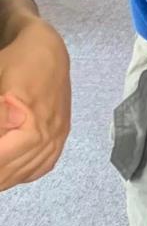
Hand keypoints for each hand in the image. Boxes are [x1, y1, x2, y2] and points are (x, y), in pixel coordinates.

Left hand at [0, 13, 70, 191]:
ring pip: (27, 171)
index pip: (2, 159)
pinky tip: (12, 174)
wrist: (47, 48)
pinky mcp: (61, 132)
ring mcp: (58, 134)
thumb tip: (2, 134)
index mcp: (33, 124)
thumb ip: (1, 116)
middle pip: (12, 170)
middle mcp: (50, 133)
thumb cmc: (16, 63)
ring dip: (5, 177)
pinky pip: (44, 164)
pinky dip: (25, 174)